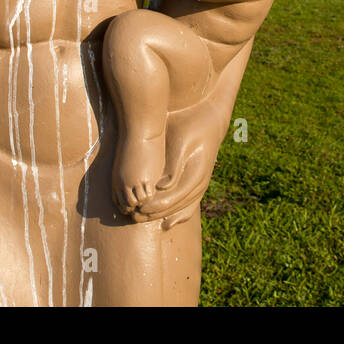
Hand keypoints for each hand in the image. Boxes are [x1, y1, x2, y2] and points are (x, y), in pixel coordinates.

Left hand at [130, 102, 227, 228]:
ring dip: (162, 216)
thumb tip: (162, 187)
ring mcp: (201, 186)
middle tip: (134, 216)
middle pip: (177, 207)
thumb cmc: (190, 127)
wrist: (208, 120)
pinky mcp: (197, 185)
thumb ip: (173, 166)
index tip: (139, 208)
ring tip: (142, 218)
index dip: (156, 206)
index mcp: (197, 174)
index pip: (174, 197)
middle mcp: (201, 184)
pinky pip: (188, 206)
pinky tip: (165, 224)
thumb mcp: (180, 142)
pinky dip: (177, 215)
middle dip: (155, 214)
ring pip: (182, 209)